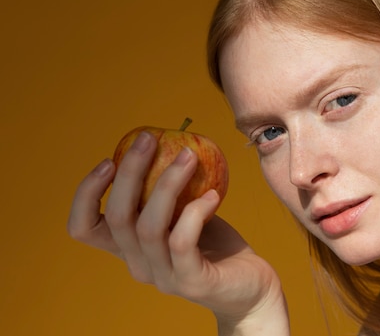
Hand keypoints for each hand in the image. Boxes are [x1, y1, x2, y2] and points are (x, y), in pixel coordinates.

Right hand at [67, 132, 285, 324]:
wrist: (250, 288)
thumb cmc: (215, 245)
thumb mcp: (184, 213)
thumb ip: (168, 192)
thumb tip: (166, 142)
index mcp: (129, 248)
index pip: (83, 227)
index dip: (86, 193)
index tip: (108, 159)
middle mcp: (139, 264)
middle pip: (116, 217)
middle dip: (129, 171)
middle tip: (150, 138)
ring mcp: (164, 276)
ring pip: (148, 226)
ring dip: (167, 183)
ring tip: (189, 155)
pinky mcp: (192, 282)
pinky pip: (182, 241)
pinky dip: (194, 212)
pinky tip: (213, 195)